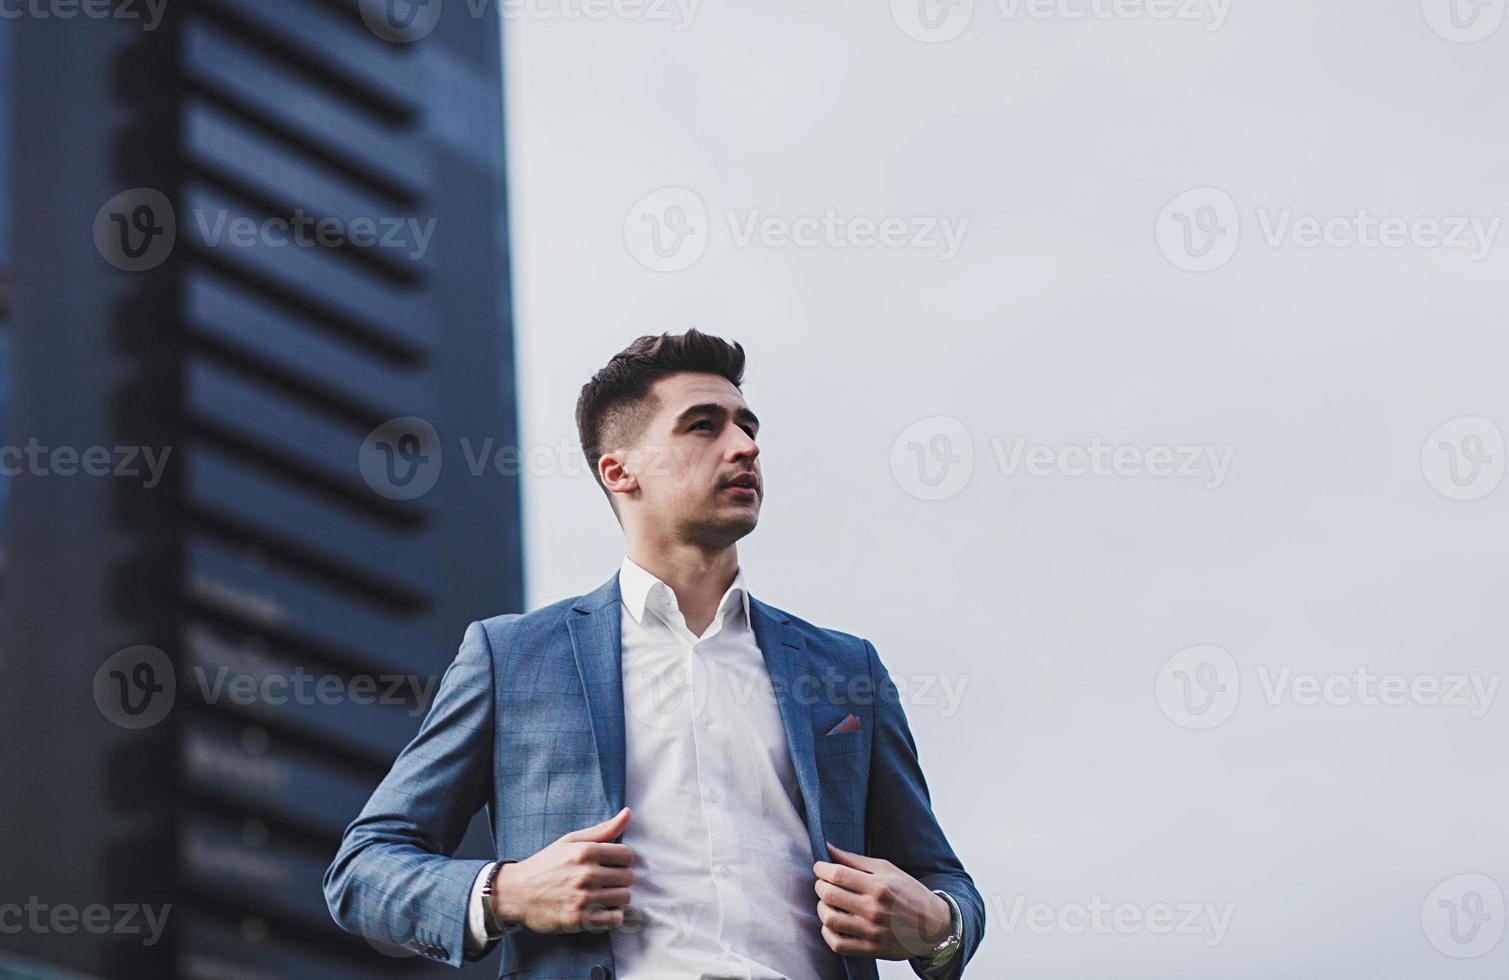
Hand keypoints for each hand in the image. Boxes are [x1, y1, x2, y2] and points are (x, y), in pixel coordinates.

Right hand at [490, 806, 635, 933]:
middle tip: (606, 881)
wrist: (516, 893)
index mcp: (585, 851)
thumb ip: (602, 829)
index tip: (611, 864)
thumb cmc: (545, 864)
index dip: (622, 860)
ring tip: (602, 895)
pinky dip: (613, 916)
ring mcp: (583, 898)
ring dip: (617, 898)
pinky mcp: (580, 919)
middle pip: (628, 878)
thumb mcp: (570, 841)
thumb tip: (627, 813)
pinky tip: (602, 911)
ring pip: (624, 898)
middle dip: (620, 879)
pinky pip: (614, 919)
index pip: (627, 855)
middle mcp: (586, 874)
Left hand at [813, 842, 951, 959]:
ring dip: (822, 909)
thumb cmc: (910, 893)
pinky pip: (837, 944)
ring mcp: (872, 932)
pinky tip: (832, 924)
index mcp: (879, 886)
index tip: (819, 868)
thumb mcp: (887, 870)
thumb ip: (856, 860)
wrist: (934, 925)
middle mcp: (874, 909)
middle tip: (822, 884)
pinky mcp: (871, 949)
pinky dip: (827, 934)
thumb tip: (829, 848)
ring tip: (827, 904)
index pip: (838, 875)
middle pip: (830, 895)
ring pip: (830, 920)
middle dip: (819, 886)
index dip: (821, 869)